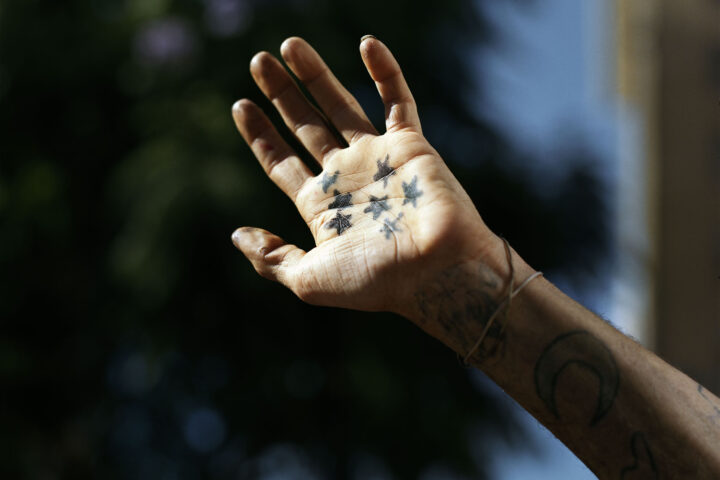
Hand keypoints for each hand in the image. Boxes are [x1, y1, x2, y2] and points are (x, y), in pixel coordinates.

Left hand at [231, 36, 503, 319]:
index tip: (239, 106)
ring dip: (317, 74)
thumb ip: (271, 258)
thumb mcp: (309, 279)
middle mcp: (346, 177)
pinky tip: (367, 42)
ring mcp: (378, 158)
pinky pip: (398, 100)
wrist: (438, 274)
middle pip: (305, 126)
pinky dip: (385, 71)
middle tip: (257, 61)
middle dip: (282, 95)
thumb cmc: (377, 281)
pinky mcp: (411, 146)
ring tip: (289, 45)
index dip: (260, 135)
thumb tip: (237, 234)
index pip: (281, 162)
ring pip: (342, 105)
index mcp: (321, 206)